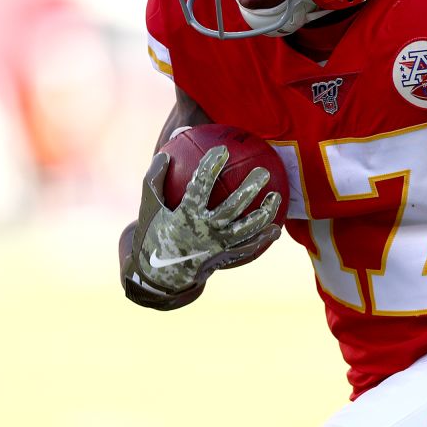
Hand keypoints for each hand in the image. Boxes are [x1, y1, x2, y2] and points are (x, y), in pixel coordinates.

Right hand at [121, 146, 281, 309]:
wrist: (159, 275)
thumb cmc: (155, 233)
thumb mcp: (149, 206)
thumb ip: (155, 179)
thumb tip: (165, 154)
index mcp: (184, 216)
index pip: (199, 187)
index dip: (210, 168)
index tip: (223, 150)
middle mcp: (203, 231)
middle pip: (231, 208)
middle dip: (249, 190)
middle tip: (263, 172)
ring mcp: (216, 246)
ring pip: (246, 229)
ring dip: (264, 214)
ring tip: (277, 196)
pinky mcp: (224, 257)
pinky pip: (248, 248)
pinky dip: (263, 239)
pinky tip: (276, 228)